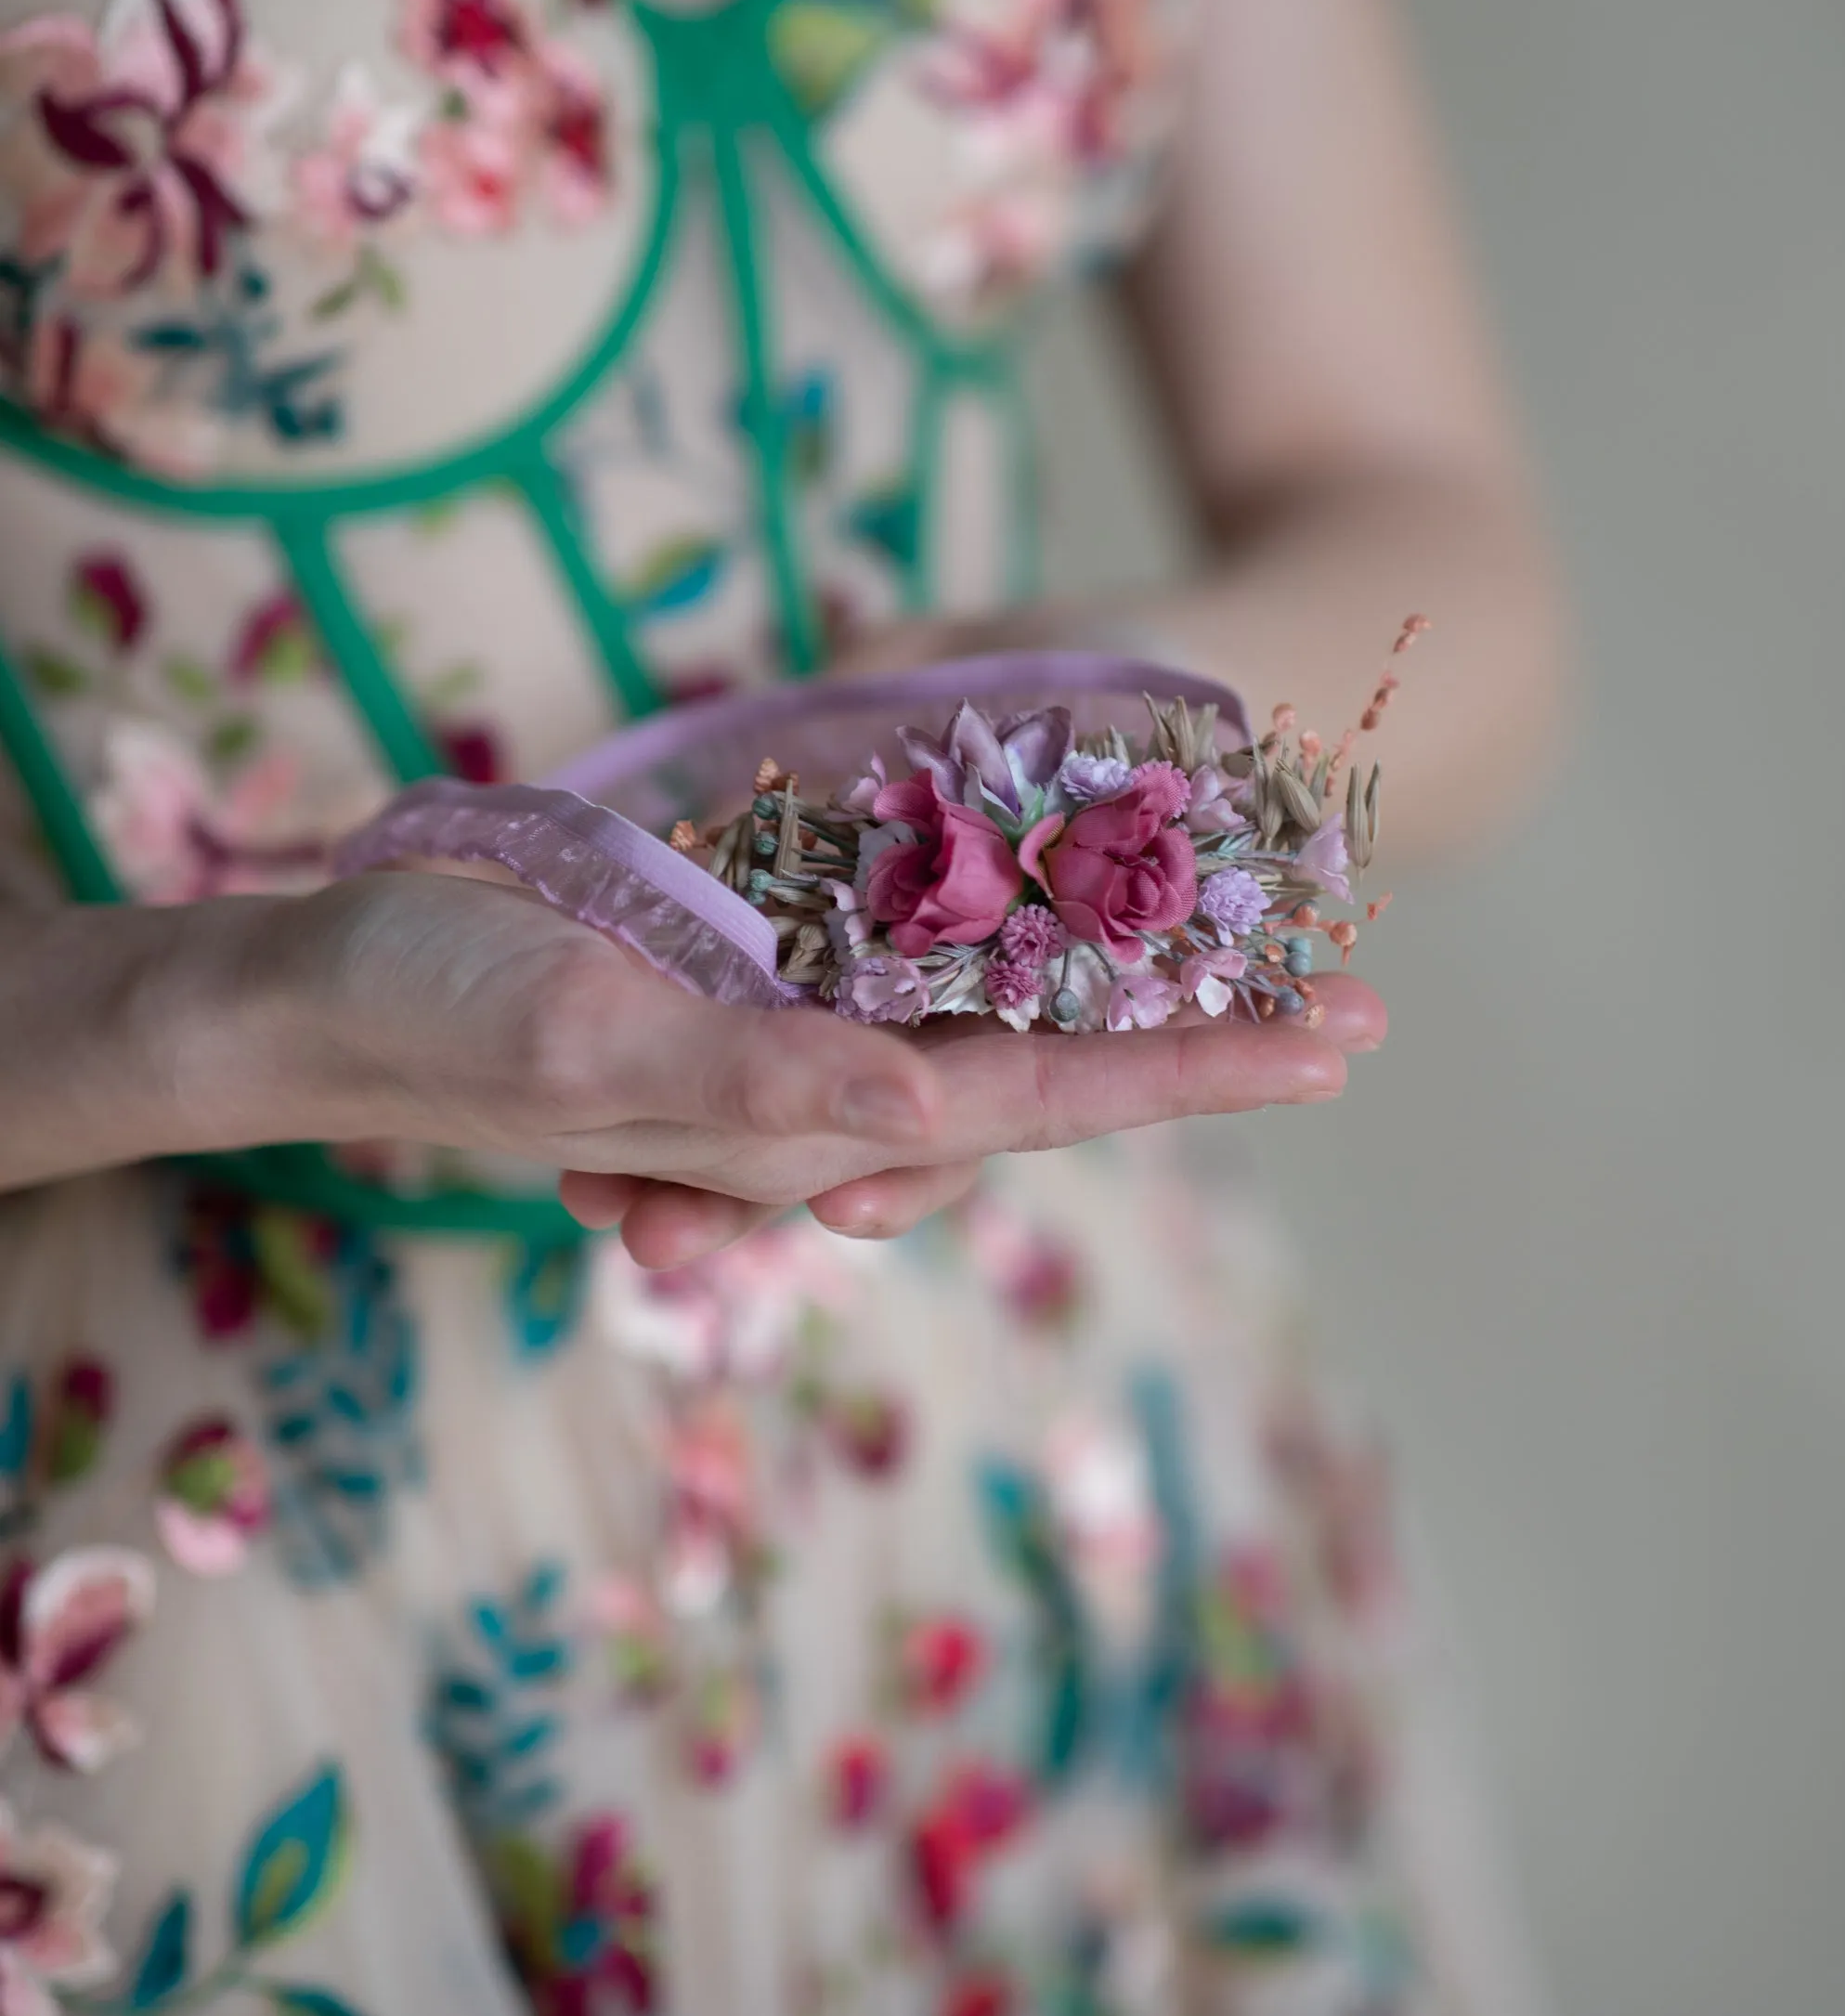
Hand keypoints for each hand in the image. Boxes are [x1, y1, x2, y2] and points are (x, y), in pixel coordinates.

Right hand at [266, 869, 1385, 1265]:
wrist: (317, 992)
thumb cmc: (440, 1015)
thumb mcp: (591, 1045)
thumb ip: (760, 1086)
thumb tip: (932, 1110)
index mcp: (814, 1111)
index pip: (1050, 1097)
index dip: (1196, 1068)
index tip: (1342, 1041)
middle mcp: (831, 1081)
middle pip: (1059, 1063)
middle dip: (1205, 1034)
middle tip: (1357, 997)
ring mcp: (796, 1030)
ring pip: (999, 1017)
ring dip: (1125, 985)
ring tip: (1261, 949)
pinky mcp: (749, 967)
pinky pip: (908, 961)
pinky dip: (1006, 933)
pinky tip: (1069, 903)